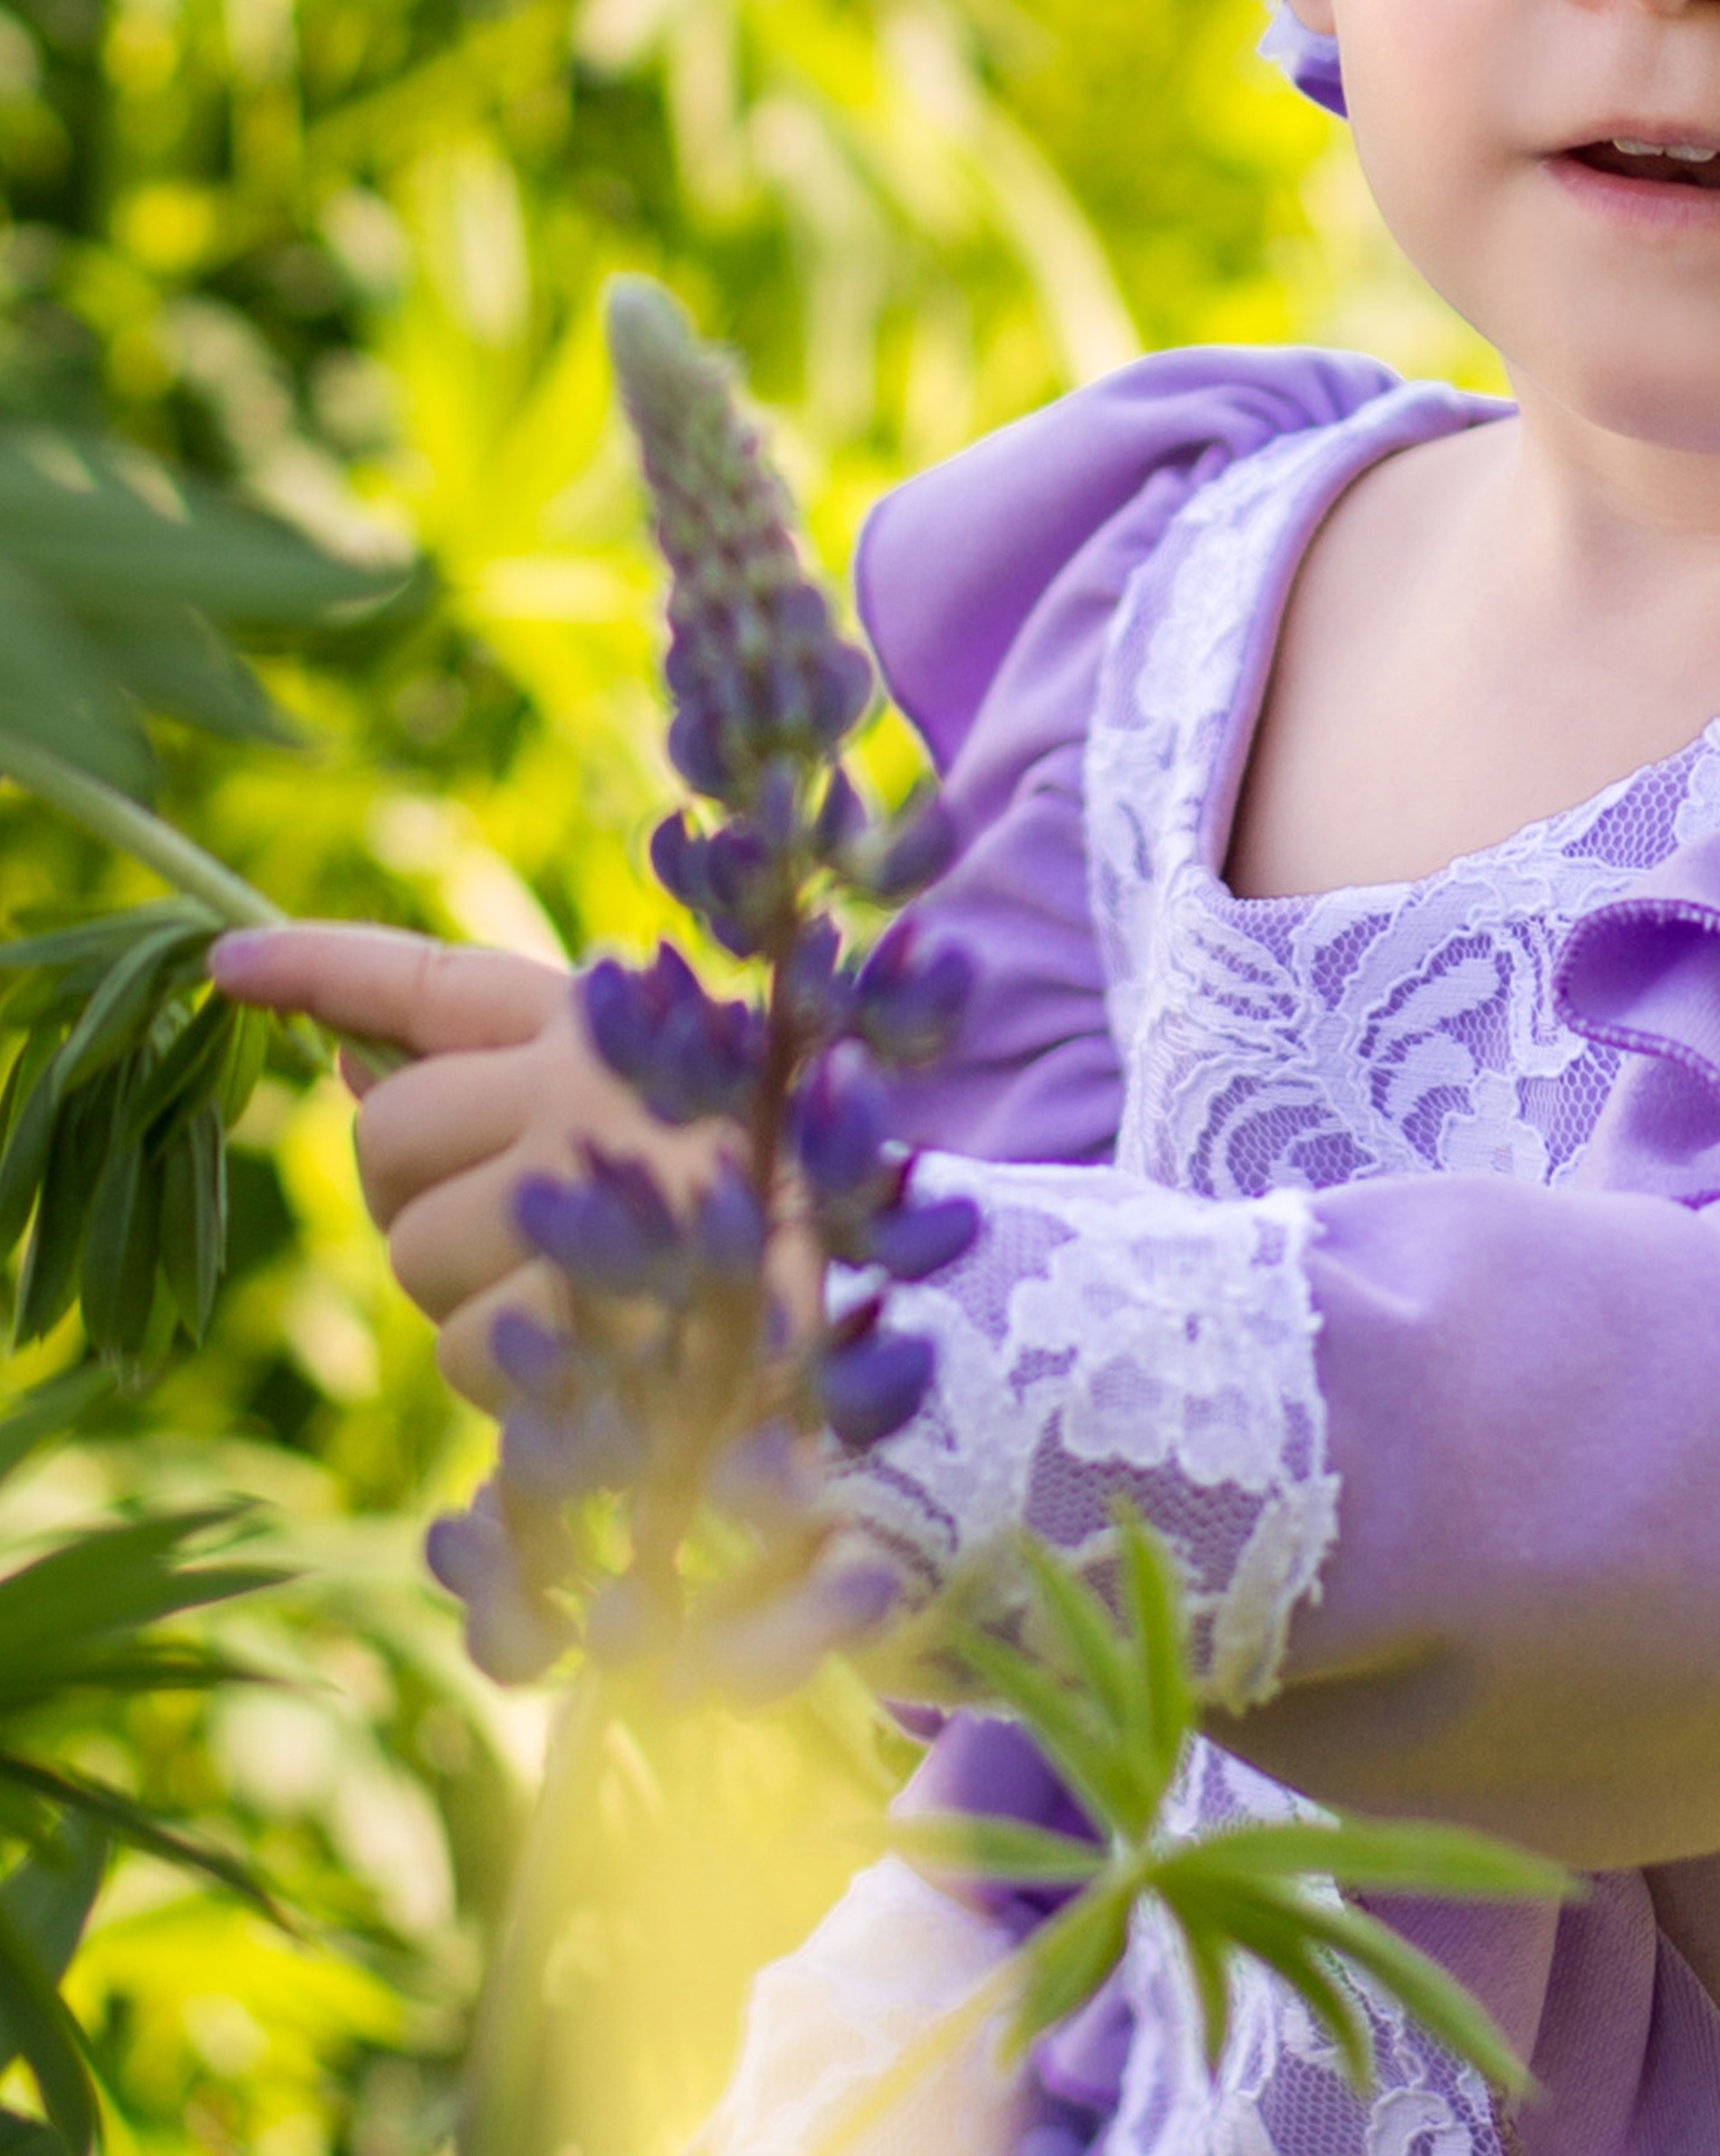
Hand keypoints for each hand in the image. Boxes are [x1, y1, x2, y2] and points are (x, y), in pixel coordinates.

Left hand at [210, 924, 717, 1408]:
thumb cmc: (751, 1196)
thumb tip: (349, 1061)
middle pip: (385, 1143)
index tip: (221, 964)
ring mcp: (579, 1186)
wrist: (877, 1295)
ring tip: (589, 1301)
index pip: (425, 980)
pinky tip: (600, 1357)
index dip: (314, 966)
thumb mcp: (641, 1108)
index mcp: (595, 1021)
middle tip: (521, 1237)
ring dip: (475, 1308)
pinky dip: (516, 1377)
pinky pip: (466, 1345)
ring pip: (415, 1258)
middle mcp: (580, 1080)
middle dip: (420, 1206)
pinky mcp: (584, 1297)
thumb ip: (501, 1080)